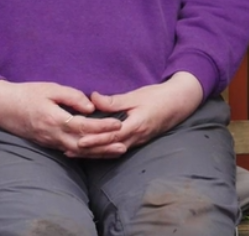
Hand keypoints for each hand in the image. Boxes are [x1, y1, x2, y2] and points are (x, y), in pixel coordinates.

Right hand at [0, 80, 123, 156]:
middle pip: (84, 144)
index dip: (102, 126)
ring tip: (116, 152)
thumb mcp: (50, 88)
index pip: (84, 126)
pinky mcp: (48, 144)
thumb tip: (91, 107)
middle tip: (124, 145)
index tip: (118, 123)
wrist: (2, 107)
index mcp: (54, 119)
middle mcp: (53, 135)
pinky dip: (86, 153)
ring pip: (78, 151)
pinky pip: (70, 151)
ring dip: (98, 153)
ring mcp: (50, 142)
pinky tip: (96, 152)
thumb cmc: (27, 93)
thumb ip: (72, 96)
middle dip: (105, 146)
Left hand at [74, 72, 203, 156]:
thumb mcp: (136, 96)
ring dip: (95, 152)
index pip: (112, 136)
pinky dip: (104, 149)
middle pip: (109, 148)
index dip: (95, 140)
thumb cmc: (158, 97)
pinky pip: (118, 148)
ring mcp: (137, 141)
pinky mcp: (138, 140)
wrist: (179, 103)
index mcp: (136, 125)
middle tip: (69, 150)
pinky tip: (94, 149)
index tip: (79, 141)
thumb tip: (93, 98)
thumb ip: (114, 100)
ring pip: (112, 150)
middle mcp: (136, 137)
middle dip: (89, 151)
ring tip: (75, 152)